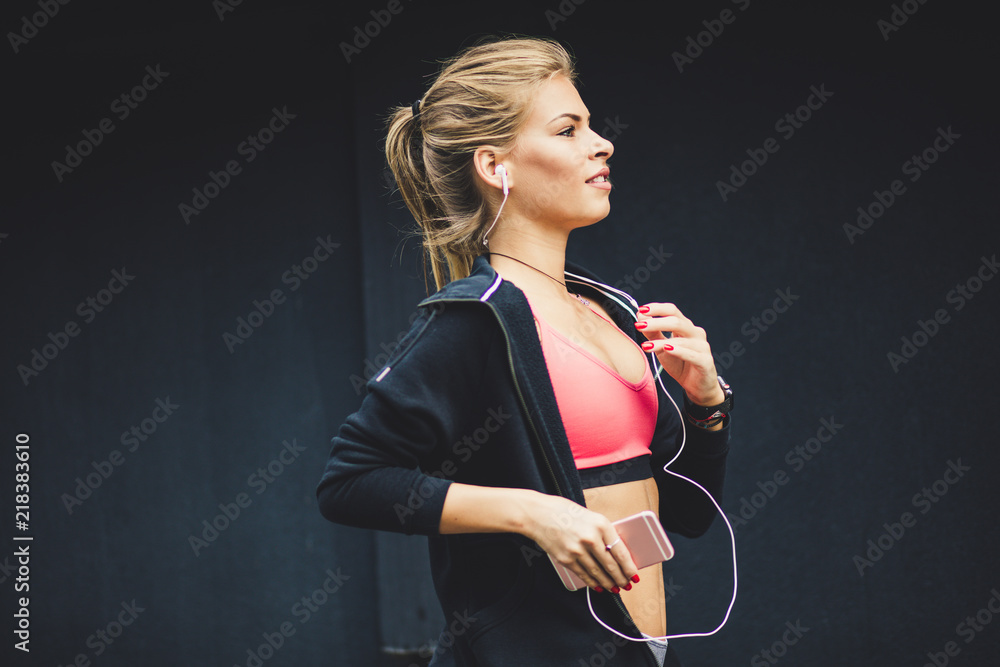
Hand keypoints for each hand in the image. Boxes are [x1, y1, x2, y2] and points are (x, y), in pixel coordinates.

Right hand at [523, 493, 637, 591]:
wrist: (538, 514)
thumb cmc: (564, 512)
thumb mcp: (590, 516)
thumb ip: (602, 532)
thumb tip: (616, 552)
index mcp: (601, 524)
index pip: (620, 551)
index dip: (629, 567)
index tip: (633, 575)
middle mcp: (591, 538)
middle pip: (611, 565)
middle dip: (620, 578)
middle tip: (626, 585)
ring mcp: (577, 550)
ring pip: (598, 573)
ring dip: (608, 583)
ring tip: (615, 588)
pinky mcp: (566, 559)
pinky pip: (583, 575)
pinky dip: (593, 583)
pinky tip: (599, 586)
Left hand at [634, 302, 724, 406]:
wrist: (697, 387)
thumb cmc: (680, 364)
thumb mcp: (662, 348)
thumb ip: (652, 333)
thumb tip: (640, 315)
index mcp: (686, 327)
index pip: (672, 311)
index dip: (657, 309)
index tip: (641, 310)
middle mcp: (695, 333)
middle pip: (676, 321)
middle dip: (656, 322)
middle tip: (639, 325)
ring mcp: (702, 347)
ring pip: (681, 340)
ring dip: (661, 342)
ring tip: (645, 345)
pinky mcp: (705, 361)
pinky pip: (691, 354)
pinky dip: (678, 351)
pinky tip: (667, 349)